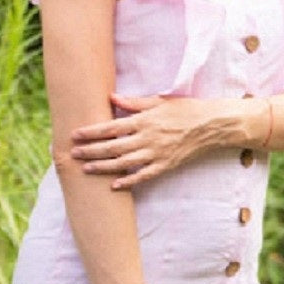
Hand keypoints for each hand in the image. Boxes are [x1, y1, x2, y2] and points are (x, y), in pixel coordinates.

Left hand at [71, 93, 208, 188]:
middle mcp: (147, 138)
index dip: (91, 132)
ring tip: (86, 169)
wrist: (211, 126)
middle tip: (73, 154)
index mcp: (144, 121)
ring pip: (124, 163)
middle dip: (91, 151)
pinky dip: (129, 181)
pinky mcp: (166, 165)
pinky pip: (144, 176)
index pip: (111, 127)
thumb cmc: (185, 110)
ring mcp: (156, 154)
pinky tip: (114, 185)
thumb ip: (134, 103)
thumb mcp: (160, 101)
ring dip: (103, 167)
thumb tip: (112, 97)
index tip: (75, 135)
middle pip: (113, 147)